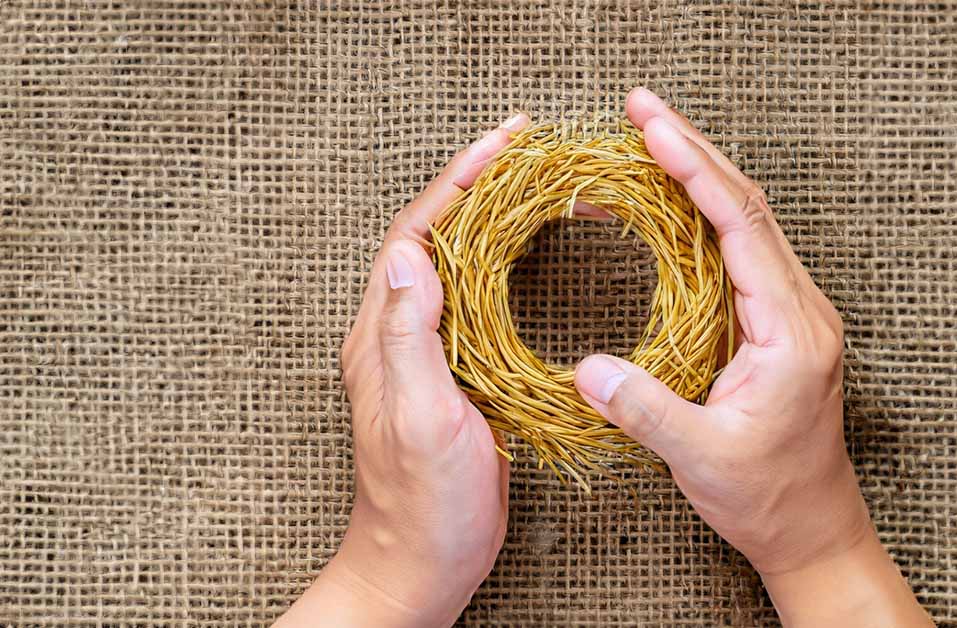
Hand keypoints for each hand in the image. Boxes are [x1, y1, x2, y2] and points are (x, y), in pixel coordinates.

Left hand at [275, 113, 529, 627]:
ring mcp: (425, 355)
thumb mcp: (418, 417)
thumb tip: (406, 250)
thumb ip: (408, 335)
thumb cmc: (422, 504)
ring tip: (532, 181)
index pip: (418, 234)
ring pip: (457, 263)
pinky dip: (503, 263)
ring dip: (489, 214)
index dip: (458, 181)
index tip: (503, 142)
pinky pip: (476, 300)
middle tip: (526, 146)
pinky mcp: (453, 376)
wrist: (421, 565)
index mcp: (385, 336)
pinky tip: (529, 257)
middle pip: (436, 235)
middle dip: (476, 182)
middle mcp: (399, 335)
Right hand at [574, 89, 931, 625]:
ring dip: (700, 176)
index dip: (695, 172)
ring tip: (648, 139)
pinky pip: (740, 253)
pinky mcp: (777, 325)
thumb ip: (646, 411)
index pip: (742, 228)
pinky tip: (668, 205)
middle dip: (695, 151)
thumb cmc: (768, 498)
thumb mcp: (702, 457)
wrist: (812, 528)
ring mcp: (791, 314)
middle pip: (749, 207)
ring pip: (748, 223)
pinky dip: (702, 217)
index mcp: (791, 331)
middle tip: (641, 108)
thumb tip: (585, 369)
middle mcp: (799, 310)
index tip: (653, 129)